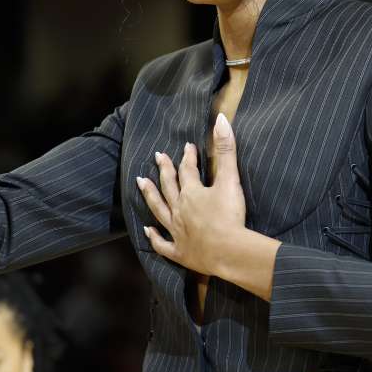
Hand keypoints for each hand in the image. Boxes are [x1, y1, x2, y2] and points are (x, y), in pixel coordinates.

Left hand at [137, 114, 246, 276]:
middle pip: (168, 186)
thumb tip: (220, 119)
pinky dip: (154, 238)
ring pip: (158, 210)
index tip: (187, 146)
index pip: (187, 170)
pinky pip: (162, 244)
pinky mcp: (180, 252)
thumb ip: (226, 150)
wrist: (228, 251)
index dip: (187, 157)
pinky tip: (147, 231)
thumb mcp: (230, 180)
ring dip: (149, 196)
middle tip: (158, 156)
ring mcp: (177, 231)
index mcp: (191, 193)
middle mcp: (179, 210)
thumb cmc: (229, 216)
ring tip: (140, 183)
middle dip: (164, 170)